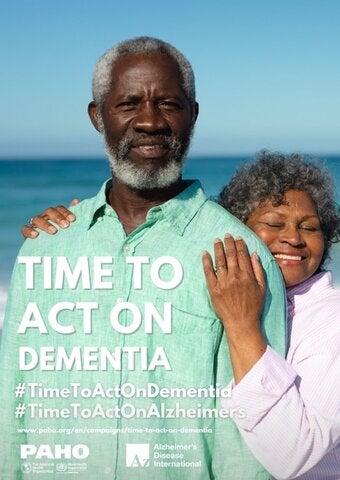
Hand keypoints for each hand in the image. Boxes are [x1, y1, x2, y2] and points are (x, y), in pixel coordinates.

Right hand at [21, 199, 78, 238]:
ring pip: (37, 219)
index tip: (73, 219)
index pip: (59, 208)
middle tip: (66, 225)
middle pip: (49, 211)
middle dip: (58, 217)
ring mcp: (35, 224)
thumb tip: (76, 200)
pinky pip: (25, 229)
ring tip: (54, 231)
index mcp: (55, 214)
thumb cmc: (61, 237)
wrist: (48, 250)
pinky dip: (29, 231)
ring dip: (46, 224)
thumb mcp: (68, 228)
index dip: (66, 212)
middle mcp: (44, 217)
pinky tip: (36, 235)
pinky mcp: (27, 233)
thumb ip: (71, 216)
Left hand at [202, 234, 266, 381]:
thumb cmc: (253, 306)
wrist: (241, 323)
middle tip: (226, 235)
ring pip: (219, 261)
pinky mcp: (213, 289)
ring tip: (216, 241)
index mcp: (247, 276)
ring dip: (218, 249)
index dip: (239, 244)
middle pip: (231, 255)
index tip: (237, 238)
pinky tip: (205, 254)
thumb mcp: (262, 288)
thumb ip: (258, 270)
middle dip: (228, 243)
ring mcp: (223, 283)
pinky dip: (206, 262)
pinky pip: (208, 272)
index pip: (242, 255)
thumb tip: (254, 254)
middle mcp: (235, 277)